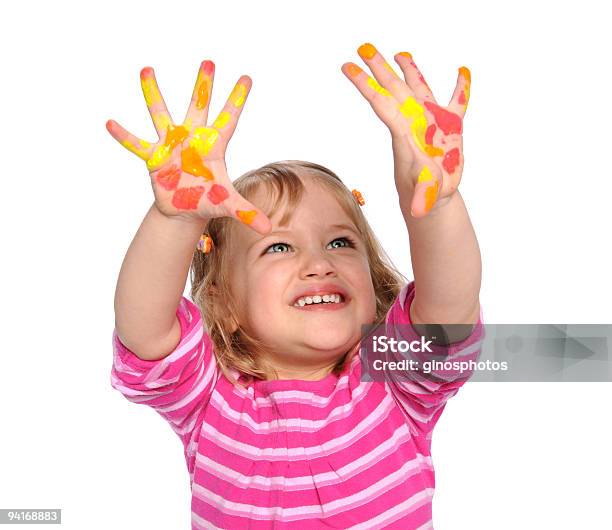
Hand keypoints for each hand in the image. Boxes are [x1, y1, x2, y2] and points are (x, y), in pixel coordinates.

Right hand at [106, 61, 271, 233]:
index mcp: (213, 147)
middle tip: (209, 61)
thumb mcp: (227, 205)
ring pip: (161, 115)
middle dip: (203, 86)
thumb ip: (247, 212)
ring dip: (154, 94)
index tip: (247, 77)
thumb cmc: (208, 201)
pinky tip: (110, 123)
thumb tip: (268, 229)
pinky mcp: (153, 159)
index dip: (237, 100)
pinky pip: (136, 144)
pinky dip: (124, 136)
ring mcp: (171, 146)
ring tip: (147, 70)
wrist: (183, 210)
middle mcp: (192, 139)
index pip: (228, 119)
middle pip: (198, 107)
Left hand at [342, 43, 469, 216]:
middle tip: (363, 47)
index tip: (348, 68)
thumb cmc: (425, 197)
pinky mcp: (450, 127)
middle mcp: (414, 124)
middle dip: (379, 69)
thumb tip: (417, 212)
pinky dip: (461, 87)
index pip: (381, 105)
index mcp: (404, 136)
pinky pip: (457, 102)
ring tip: (399, 53)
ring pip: (419, 89)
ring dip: (410, 71)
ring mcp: (431, 123)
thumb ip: (421, 199)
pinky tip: (462, 71)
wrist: (433, 198)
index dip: (365, 85)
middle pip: (393, 90)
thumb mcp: (424, 198)